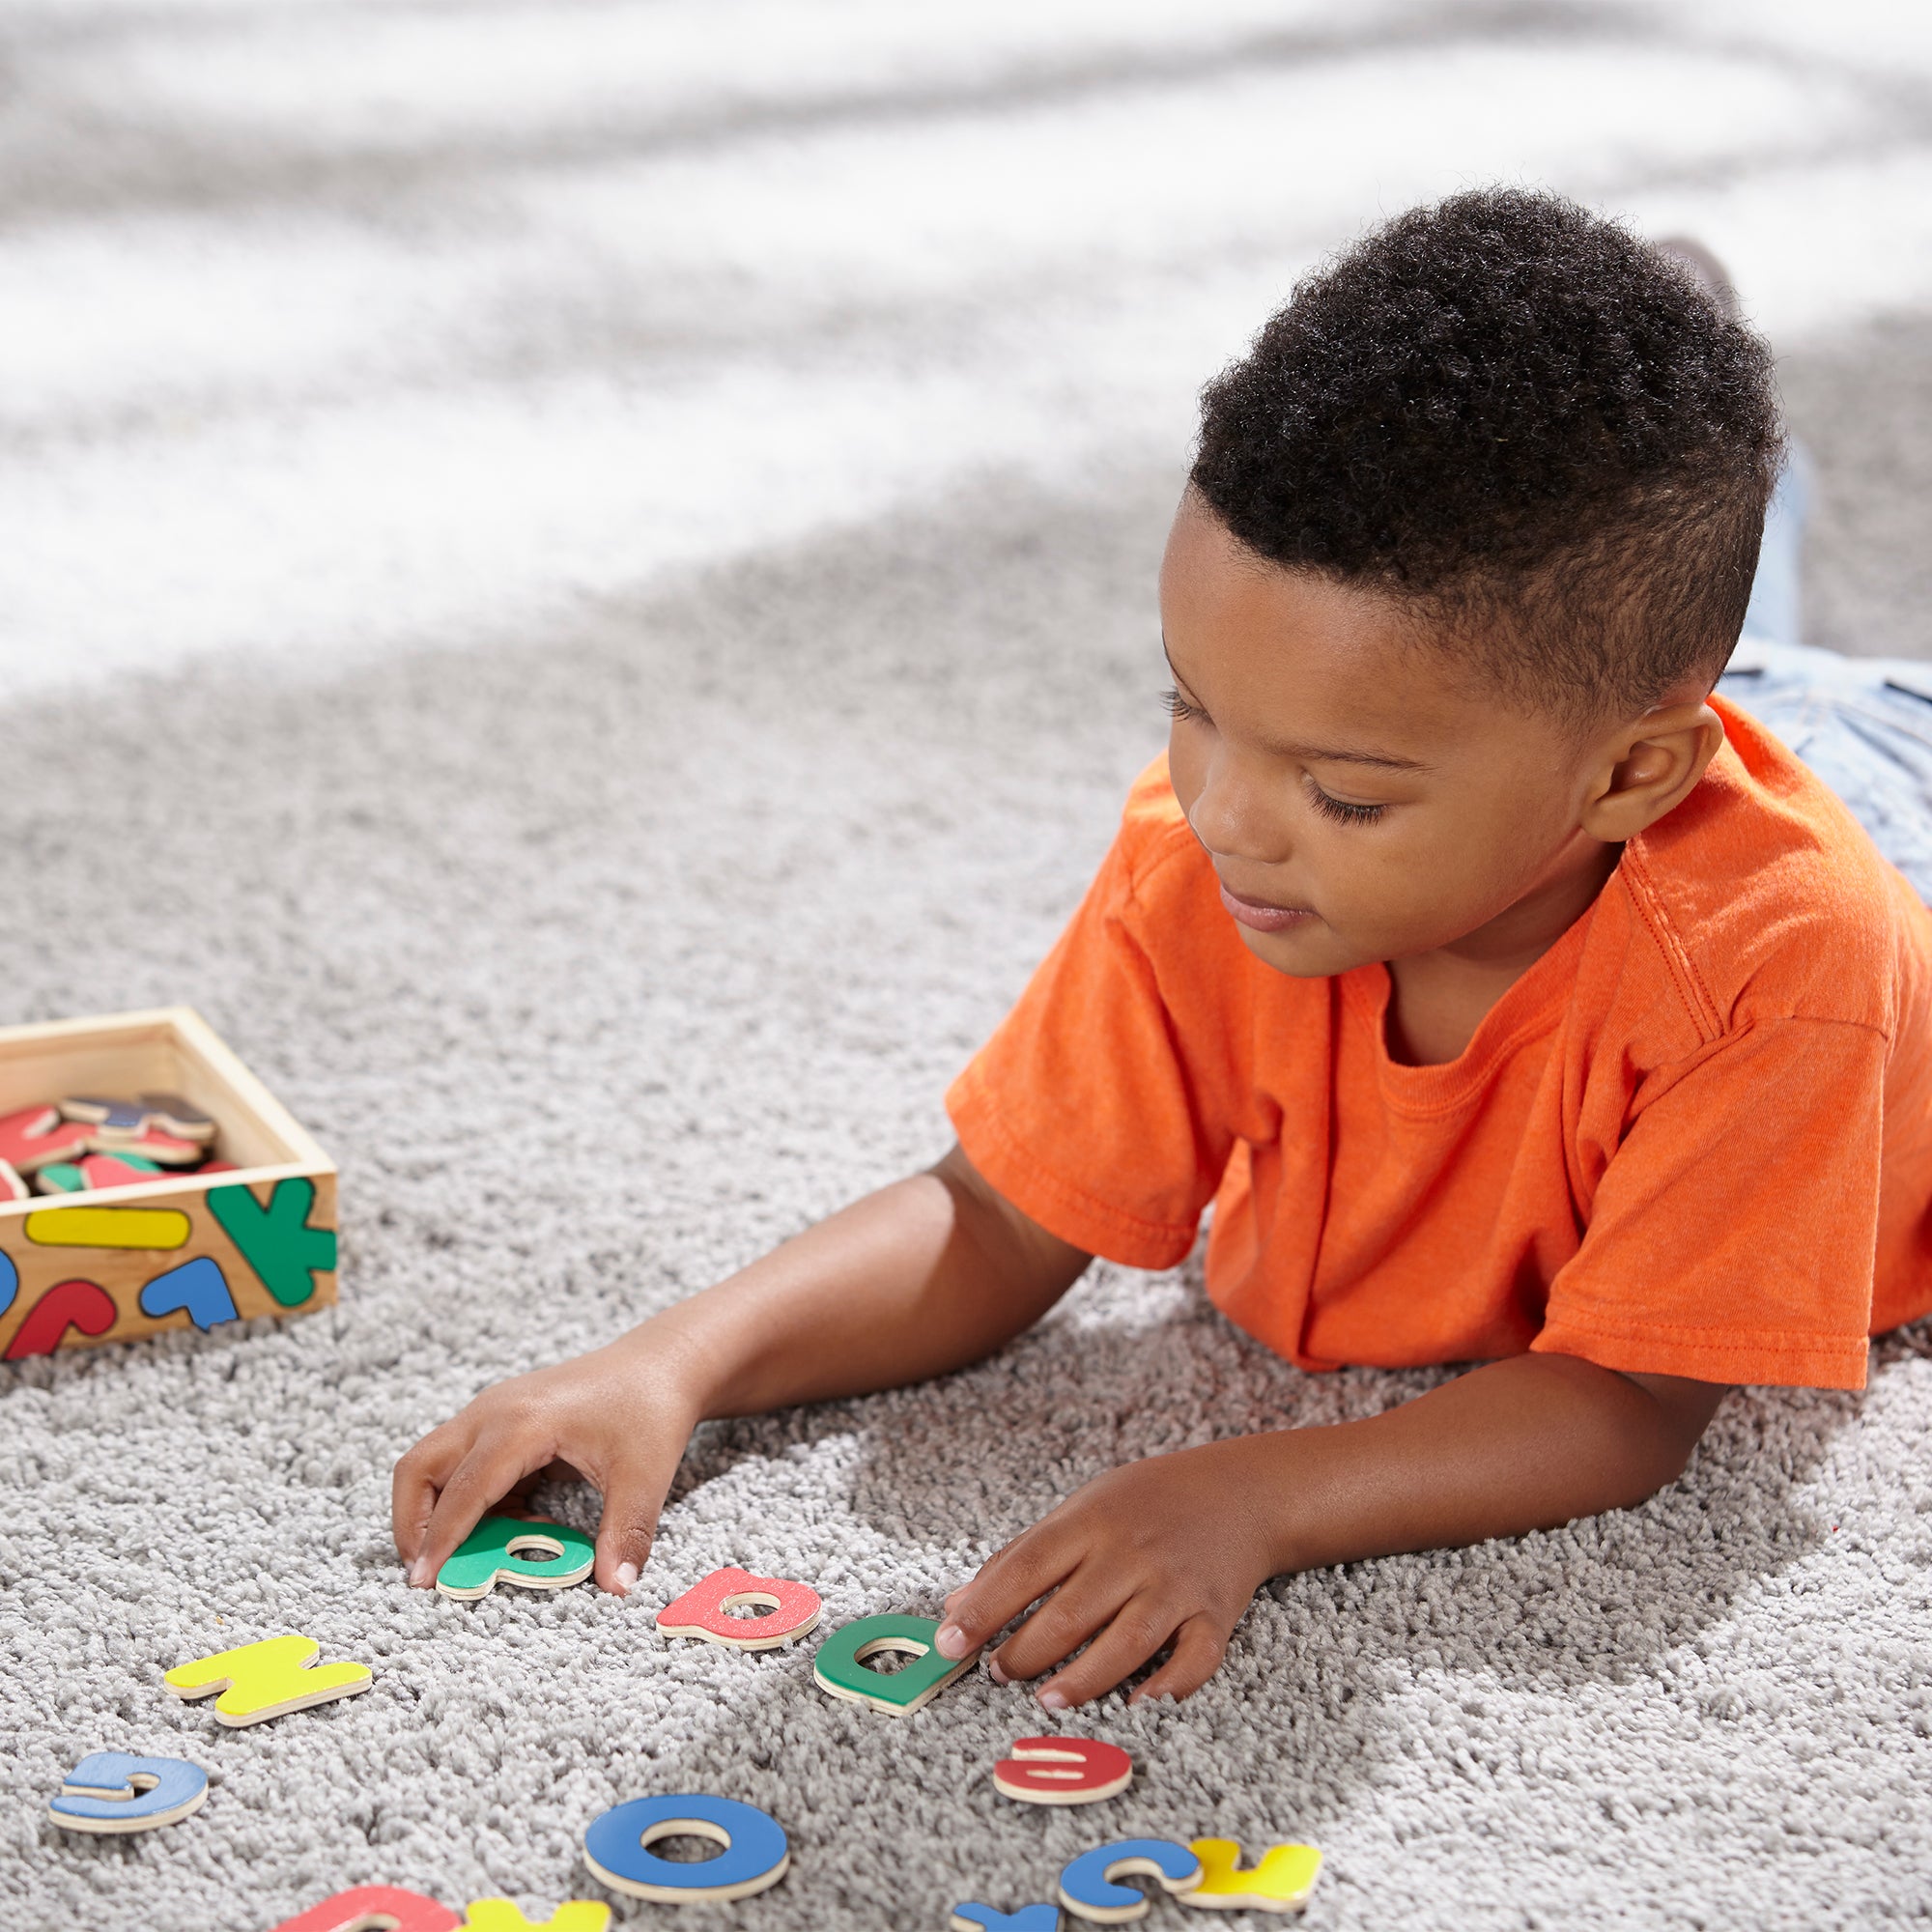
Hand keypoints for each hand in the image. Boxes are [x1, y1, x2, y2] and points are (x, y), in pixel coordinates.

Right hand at [391, 1336, 701, 1596]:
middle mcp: (494, 1412)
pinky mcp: (501, 1420)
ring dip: (440, 1512)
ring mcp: (493, 1412)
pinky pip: (464, 1465)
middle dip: (413, 1525)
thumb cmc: (651, 1409)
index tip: (424, 1585)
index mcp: (522, 1423)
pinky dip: (472, 1501)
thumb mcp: (645, 1476)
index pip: (462, 1490)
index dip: (441, 1540)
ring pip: (433, 1465)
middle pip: (420, 1468)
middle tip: (430, 1574)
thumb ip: (626, 1533)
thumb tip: (617, 1588)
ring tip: (480, 1553)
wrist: (661, 1364)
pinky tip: (518, 1522)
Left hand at [932, 1437, 1291, 1707]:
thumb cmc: (1145, 1502)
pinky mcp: (1215, 1616)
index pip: (1026, 1567)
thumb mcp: (1080, 1510)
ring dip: (1083, 1678)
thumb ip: (1020, 1557)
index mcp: (1090, 1523)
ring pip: (1126, 1643)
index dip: (984, 1607)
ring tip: (1047, 1701)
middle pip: (1070, 1613)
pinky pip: (1194, 1660)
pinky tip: (1136, 1707)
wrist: (1241, 1491)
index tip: (949, 1641)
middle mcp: (1131, 1554)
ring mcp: (1176, 1587)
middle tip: (995, 1675)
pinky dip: (1168, 1689)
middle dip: (1025, 1651)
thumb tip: (956, 1608)